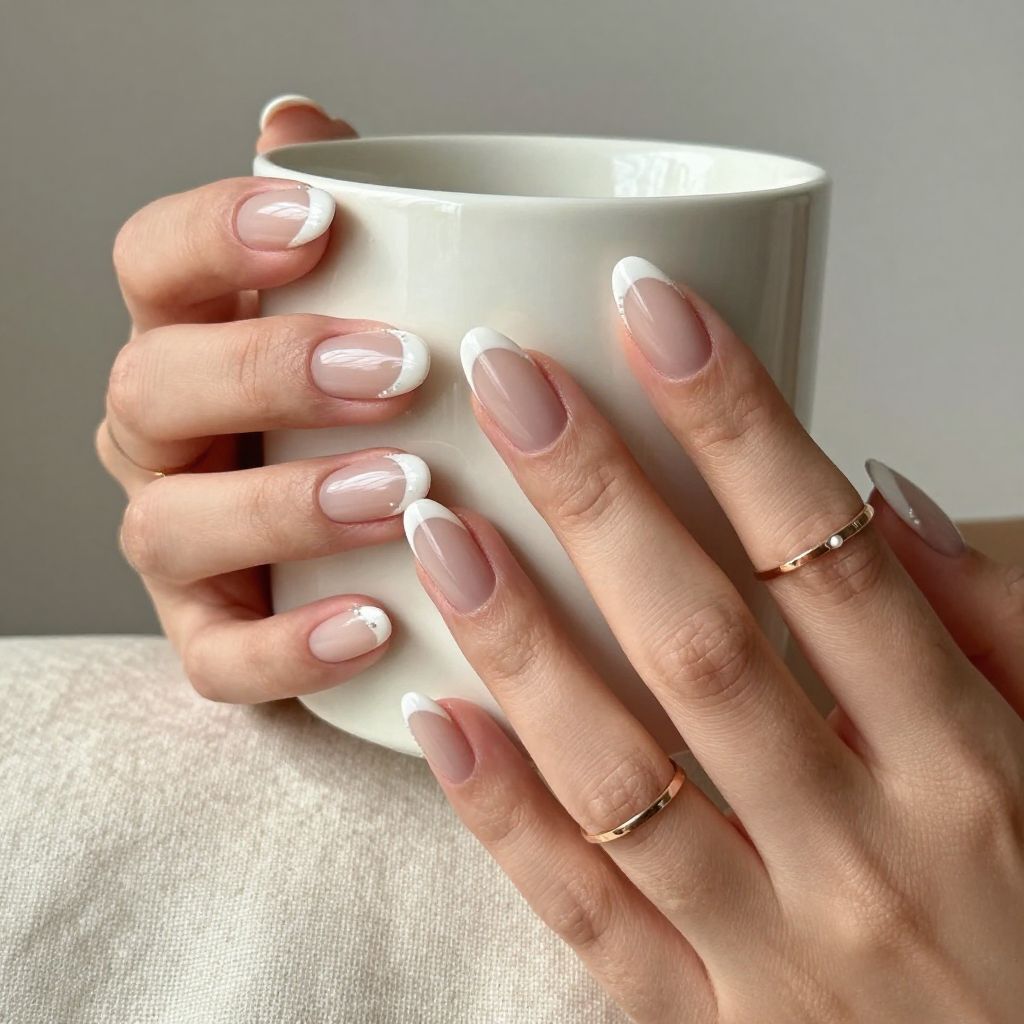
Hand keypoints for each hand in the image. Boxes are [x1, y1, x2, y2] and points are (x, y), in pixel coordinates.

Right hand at [97, 97, 431, 700]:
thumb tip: (303, 125)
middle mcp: (166, 441)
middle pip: (155, 387)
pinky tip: (378, 625)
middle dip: (271, 373)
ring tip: (405, 493)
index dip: (219, 234)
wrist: (385, 550)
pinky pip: (219, 659)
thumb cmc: (384, 416)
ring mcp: (181, 547)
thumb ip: (350, 229)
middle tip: (400, 371)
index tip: (322, 225)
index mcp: (195, 341)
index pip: (155, 264)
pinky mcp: (213, 638)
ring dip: (286, 505)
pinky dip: (291, 646)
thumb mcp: (377, 317)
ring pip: (173, 525)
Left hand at [400, 263, 1023, 1022]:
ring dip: (518, 637)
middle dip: (596, 494)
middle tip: (509, 377)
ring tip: (436, 519)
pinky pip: (589, 919)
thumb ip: (997, 625)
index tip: (651, 308)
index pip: (822, 553)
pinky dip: (506, 818)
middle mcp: (865, 849)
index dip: (733, 417)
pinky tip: (434, 718)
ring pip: (620, 772)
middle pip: (702, 639)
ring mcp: (779, 950)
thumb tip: (877, 498)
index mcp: (968, 762)